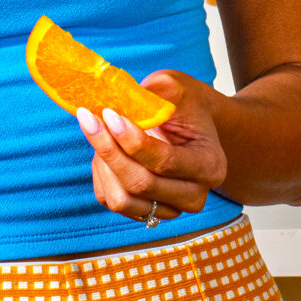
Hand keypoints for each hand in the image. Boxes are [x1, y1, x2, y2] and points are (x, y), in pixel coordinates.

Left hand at [78, 70, 226, 226]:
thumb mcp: (177, 88)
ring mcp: (169, 209)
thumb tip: (122, 97)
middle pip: (141, 184)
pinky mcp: (144, 213)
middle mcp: (193, 196)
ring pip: (122, 200)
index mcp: (210, 165)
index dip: (132, 140)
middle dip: (110, 150)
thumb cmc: (184, 105)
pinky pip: (110, 200)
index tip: (109, 114)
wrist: (189, 125)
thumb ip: (156, 91)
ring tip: (98, 132)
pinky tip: (105, 148)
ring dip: (103, 163)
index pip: (165, 162)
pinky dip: (101, 172)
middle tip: (91, 119)